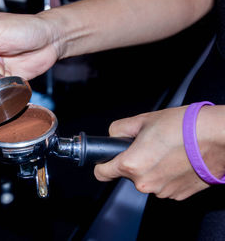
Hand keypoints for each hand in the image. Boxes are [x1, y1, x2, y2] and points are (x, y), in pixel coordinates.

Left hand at [94, 105, 224, 200]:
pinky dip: (167, 175)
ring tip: (167, 151)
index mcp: (132, 164)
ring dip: (152, 168)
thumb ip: (120, 129)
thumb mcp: (143, 120)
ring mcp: (162, 191)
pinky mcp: (178, 195)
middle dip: (134, 161)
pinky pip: (163, 184)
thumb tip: (113, 135)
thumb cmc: (185, 127)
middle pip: (128, 174)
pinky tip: (177, 161)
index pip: (102, 173)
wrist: (218, 137)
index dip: (102, 164)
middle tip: (150, 145)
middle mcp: (145, 182)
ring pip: (147, 179)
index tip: (105, 161)